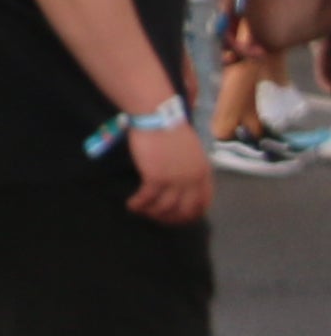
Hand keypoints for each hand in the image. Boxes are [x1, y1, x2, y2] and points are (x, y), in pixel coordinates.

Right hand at [119, 111, 211, 225]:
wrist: (159, 116)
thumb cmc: (171, 128)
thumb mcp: (190, 150)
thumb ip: (190, 166)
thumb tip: (182, 180)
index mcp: (204, 171)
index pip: (204, 202)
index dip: (191, 214)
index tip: (177, 217)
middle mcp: (193, 179)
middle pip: (185, 210)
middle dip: (170, 218)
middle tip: (157, 219)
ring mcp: (175, 179)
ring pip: (165, 207)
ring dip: (151, 212)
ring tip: (141, 210)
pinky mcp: (156, 177)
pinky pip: (147, 199)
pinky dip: (138, 204)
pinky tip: (132, 204)